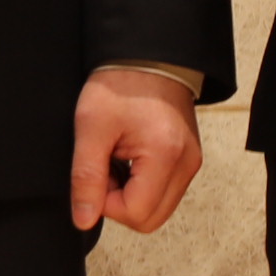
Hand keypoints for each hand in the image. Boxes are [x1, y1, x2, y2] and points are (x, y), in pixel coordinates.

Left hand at [74, 67, 202, 235]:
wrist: (148, 56)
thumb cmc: (120, 85)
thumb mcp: (91, 128)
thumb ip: (86, 177)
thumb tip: (84, 220)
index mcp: (165, 156)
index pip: (136, 214)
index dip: (106, 203)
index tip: (95, 172)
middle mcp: (187, 165)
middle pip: (150, 219)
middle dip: (119, 203)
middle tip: (104, 167)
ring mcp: (191, 163)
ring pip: (157, 208)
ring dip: (130, 194)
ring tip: (116, 159)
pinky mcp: (188, 159)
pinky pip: (164, 191)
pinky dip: (142, 184)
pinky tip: (128, 158)